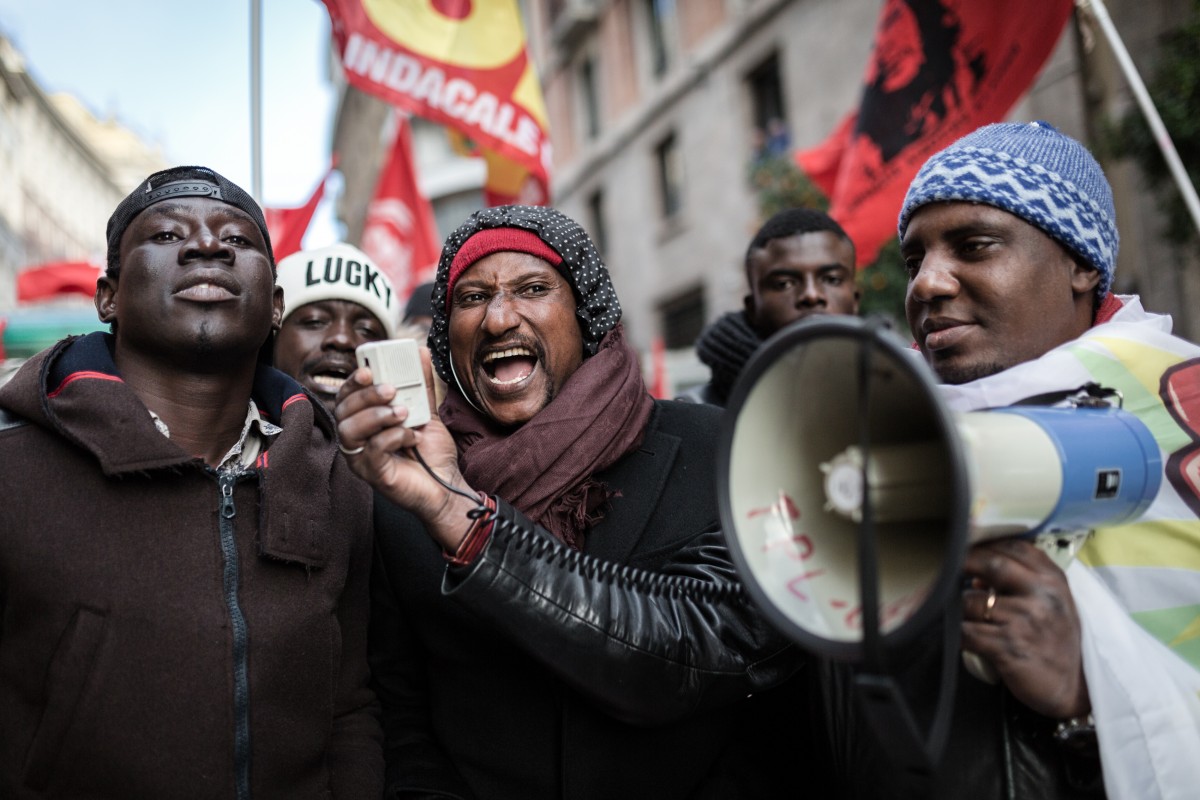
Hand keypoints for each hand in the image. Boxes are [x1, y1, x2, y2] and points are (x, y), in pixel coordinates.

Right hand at [333, 346, 477, 550]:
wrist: (447, 486)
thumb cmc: (431, 453)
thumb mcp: (427, 411)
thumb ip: (421, 384)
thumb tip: (420, 352)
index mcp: (365, 422)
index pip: (347, 397)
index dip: (353, 382)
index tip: (369, 370)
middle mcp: (357, 440)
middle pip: (343, 411)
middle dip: (365, 396)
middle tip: (390, 390)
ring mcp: (362, 459)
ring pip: (350, 430)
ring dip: (376, 416)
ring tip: (402, 412)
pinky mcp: (374, 475)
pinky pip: (372, 450)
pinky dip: (392, 437)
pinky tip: (410, 436)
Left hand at [961, 538, 1089, 718]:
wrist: (1075, 687)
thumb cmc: (1056, 642)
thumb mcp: (1050, 604)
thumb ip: (1021, 582)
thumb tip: (976, 573)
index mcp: (1053, 581)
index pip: (1014, 548)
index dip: (984, 544)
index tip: (964, 545)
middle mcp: (1041, 596)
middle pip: (992, 565)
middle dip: (963, 562)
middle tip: (944, 568)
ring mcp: (1025, 621)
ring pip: (972, 601)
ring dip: (958, 608)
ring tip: (960, 616)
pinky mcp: (1008, 647)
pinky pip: (967, 632)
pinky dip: (957, 634)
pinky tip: (958, 637)